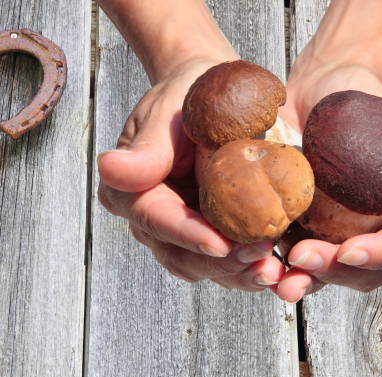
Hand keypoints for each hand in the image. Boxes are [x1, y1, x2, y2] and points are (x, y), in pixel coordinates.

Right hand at [97, 57, 284, 290]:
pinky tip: (273, 269)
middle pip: (180, 254)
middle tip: (261, 259)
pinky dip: (245, 271)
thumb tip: (109, 168)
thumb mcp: (166, 116)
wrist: (208, 97)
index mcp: (131, 191)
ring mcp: (177, 232)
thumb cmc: (186, 98)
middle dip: (221, 263)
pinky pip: (221, 264)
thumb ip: (146, 149)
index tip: (220, 245)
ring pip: (202, 267)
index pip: (157, 220)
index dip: (189, 236)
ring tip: (272, 271)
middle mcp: (149, 219)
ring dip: (237, 274)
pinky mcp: (203, 236)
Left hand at [274, 61, 381, 301]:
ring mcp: (336, 233)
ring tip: (278, 281)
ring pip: (326, 273)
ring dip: (303, 280)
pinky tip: (258, 265)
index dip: (379, 254)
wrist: (319, 89)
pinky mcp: (302, 228)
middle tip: (303, 259)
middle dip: (334, 271)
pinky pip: (291, 257)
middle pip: (363, 270)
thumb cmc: (365, 101)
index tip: (350, 252)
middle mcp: (375, 231)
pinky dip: (274, 265)